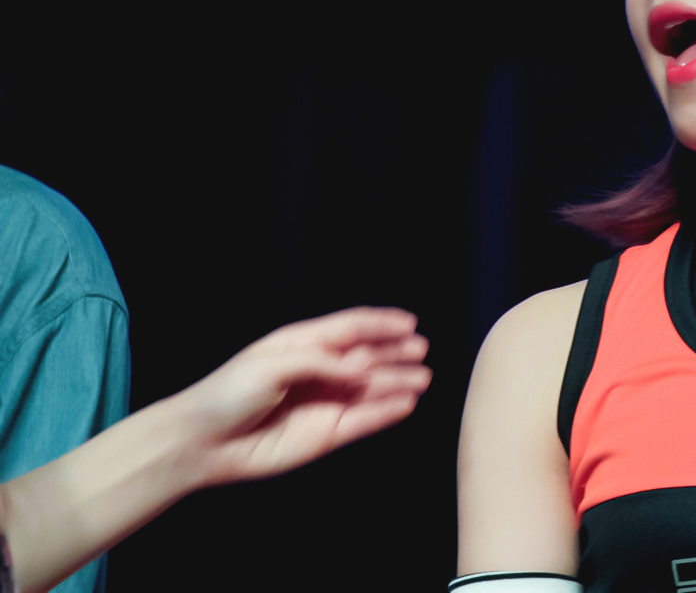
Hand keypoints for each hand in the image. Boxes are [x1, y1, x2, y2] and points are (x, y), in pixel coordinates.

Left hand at [172, 307, 432, 486]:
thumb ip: (321, 361)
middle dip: (395, 352)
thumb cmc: (228, 394)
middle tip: (420, 350)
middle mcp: (318, 371)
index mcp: (302, 345)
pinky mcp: (325, 434)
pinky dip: (385, 412)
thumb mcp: (273, 363)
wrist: (202, 443)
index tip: (409, 323)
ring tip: (423, 378)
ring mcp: (323, 402)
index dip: (380, 324)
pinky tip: (406, 403)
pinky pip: (363, 420)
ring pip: (370, 389)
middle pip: (366, 358)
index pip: (350, 329)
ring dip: (396, 382)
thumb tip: (361, 367)